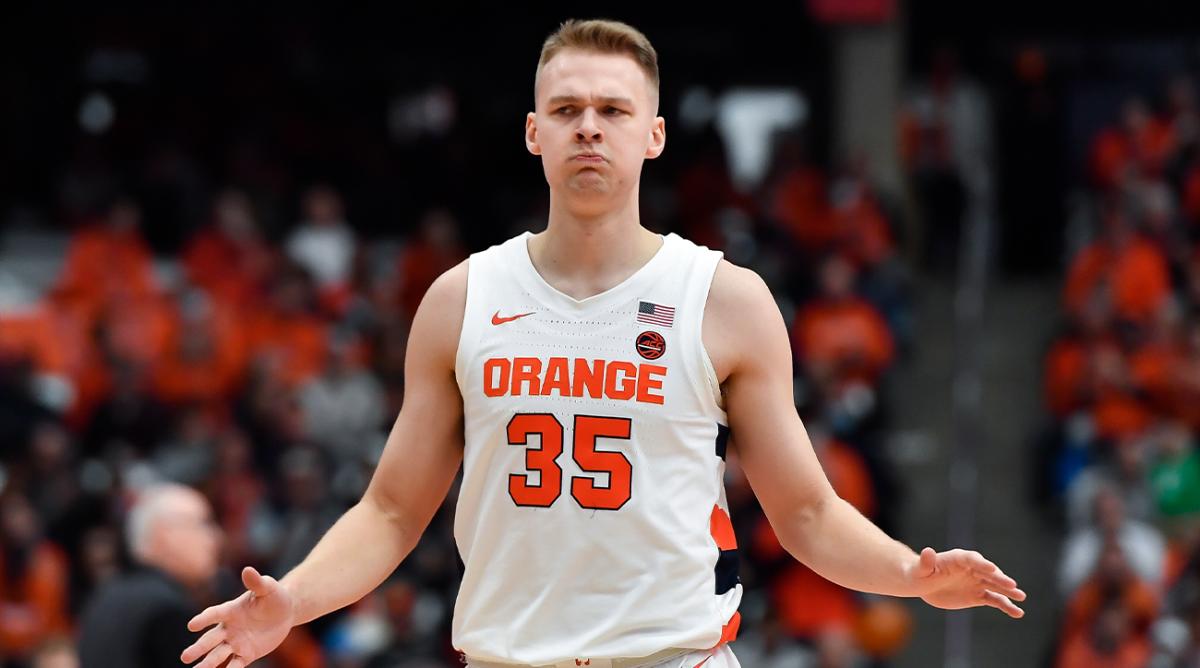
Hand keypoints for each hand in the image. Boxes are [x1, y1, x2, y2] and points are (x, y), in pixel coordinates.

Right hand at [181, 567, 295, 666]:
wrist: (284, 613)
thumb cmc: (274, 596)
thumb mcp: (268, 588)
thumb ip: (257, 582)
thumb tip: (248, 570)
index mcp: (231, 610)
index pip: (214, 614)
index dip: (204, 619)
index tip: (192, 625)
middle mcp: (229, 628)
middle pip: (210, 639)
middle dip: (198, 648)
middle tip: (185, 657)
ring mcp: (236, 643)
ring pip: (218, 654)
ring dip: (208, 663)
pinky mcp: (245, 654)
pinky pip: (235, 665)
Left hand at [907, 547, 1025, 618]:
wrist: (922, 584)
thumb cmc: (918, 573)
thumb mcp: (919, 569)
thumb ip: (925, 562)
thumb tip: (928, 551)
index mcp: (958, 558)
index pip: (972, 559)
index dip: (982, 564)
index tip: (992, 569)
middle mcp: (972, 568)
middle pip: (988, 572)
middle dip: (1000, 578)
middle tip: (1012, 585)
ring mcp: (977, 582)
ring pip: (995, 586)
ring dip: (1008, 591)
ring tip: (1021, 597)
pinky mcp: (978, 595)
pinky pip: (994, 600)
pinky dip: (1006, 606)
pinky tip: (1017, 613)